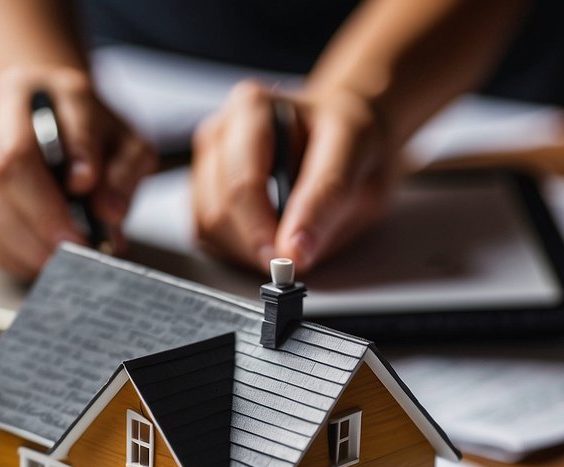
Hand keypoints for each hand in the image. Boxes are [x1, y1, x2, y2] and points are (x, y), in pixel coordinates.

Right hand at [0, 66, 156, 276]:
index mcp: (21, 94)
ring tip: (65, 263)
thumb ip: (123, 171)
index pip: (22, 149)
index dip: (51, 195)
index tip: (89, 223)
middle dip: (39, 225)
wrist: (53, 117)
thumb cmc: (92, 130)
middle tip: (77, 252)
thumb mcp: (123, 137)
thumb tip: (109, 214)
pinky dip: (14, 258)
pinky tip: (44, 262)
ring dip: (25, 249)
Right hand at [192, 79, 400, 273]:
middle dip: (257, 244)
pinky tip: (268, 238)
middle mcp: (220, 131)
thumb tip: (294, 249)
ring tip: (286, 242)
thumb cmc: (348, 141)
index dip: (266, 230)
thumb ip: (327, 201)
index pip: (245, 183)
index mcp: (252, 109)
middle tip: (294, 259)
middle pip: (220, 207)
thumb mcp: (361, 160)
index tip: (290, 259)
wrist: (339, 132)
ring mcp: (206, 161)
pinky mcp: (202, 191)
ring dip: (246, 249)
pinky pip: (206, 233)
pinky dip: (237, 248)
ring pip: (208, 225)